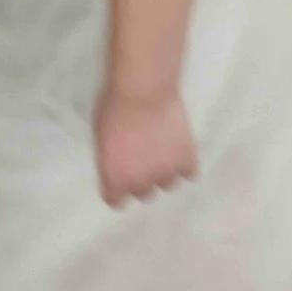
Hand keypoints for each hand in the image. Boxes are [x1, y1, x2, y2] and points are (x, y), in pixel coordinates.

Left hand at [94, 88, 198, 208]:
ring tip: (165, 150)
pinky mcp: (187, 159)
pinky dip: (186, 163)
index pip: (116, 201)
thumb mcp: (101, 137)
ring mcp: (166, 172)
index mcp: (115, 179)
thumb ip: (110, 158)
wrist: (143, 89)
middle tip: (144, 158)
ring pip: (168, 184)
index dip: (119, 189)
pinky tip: (181, 149)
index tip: (122, 178)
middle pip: (144, 193)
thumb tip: (119, 163)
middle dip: (143, 178)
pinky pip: (190, 173)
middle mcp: (140, 183)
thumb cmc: (114, 106)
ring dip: (166, 170)